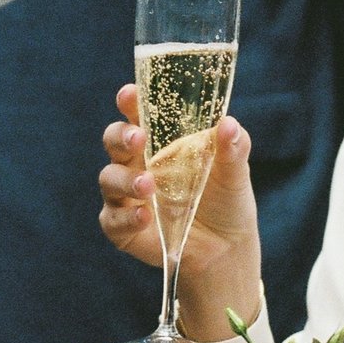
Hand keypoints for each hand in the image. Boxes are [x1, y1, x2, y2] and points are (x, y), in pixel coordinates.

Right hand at [96, 84, 262, 339]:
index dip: (130, 102)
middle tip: (138, 138)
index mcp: (159, 143)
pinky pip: (112, 219)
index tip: (130, 94)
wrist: (226, 248)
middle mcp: (137, 165)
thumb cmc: (225, 200)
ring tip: (148, 185)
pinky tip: (145, 217)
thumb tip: (229, 125)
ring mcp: (127, 196)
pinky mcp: (124, 228)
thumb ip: (233, 147)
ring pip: (109, 179)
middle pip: (114, 142)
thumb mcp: (235, 173)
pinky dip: (126, 217)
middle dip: (120, 137)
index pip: (138, 115)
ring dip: (125, 180)